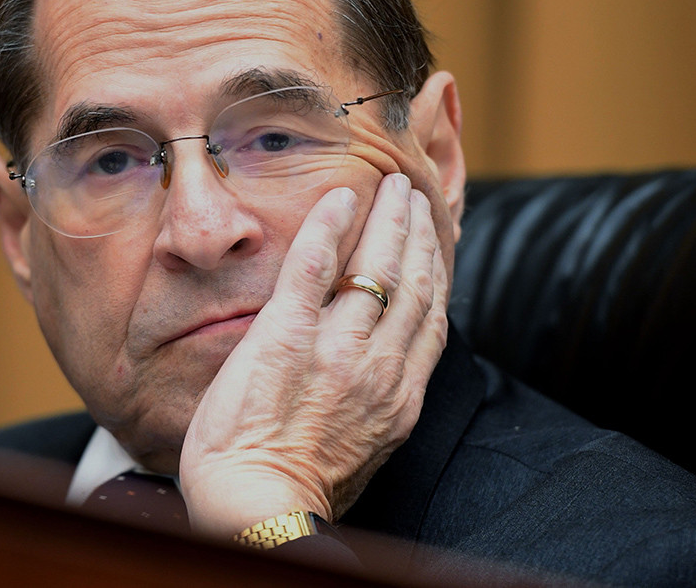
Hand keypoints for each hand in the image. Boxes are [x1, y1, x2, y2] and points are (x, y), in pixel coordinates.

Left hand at [178, 173, 448, 536]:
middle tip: (414, 198)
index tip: (434, 244)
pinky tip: (341, 197)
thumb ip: (382, 406)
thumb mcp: (369, 452)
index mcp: (401, 396)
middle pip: (412, 282)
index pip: (431, 319)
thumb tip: (386, 378)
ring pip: (377, 267)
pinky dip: (329, 226)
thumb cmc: (304, 490)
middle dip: (418, 233)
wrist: (258, 507)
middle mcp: (380, 366)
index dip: (437, 272)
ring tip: (392, 189)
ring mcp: (336, 348)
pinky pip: (313, 266)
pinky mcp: (286, 335)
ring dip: (388, 219)